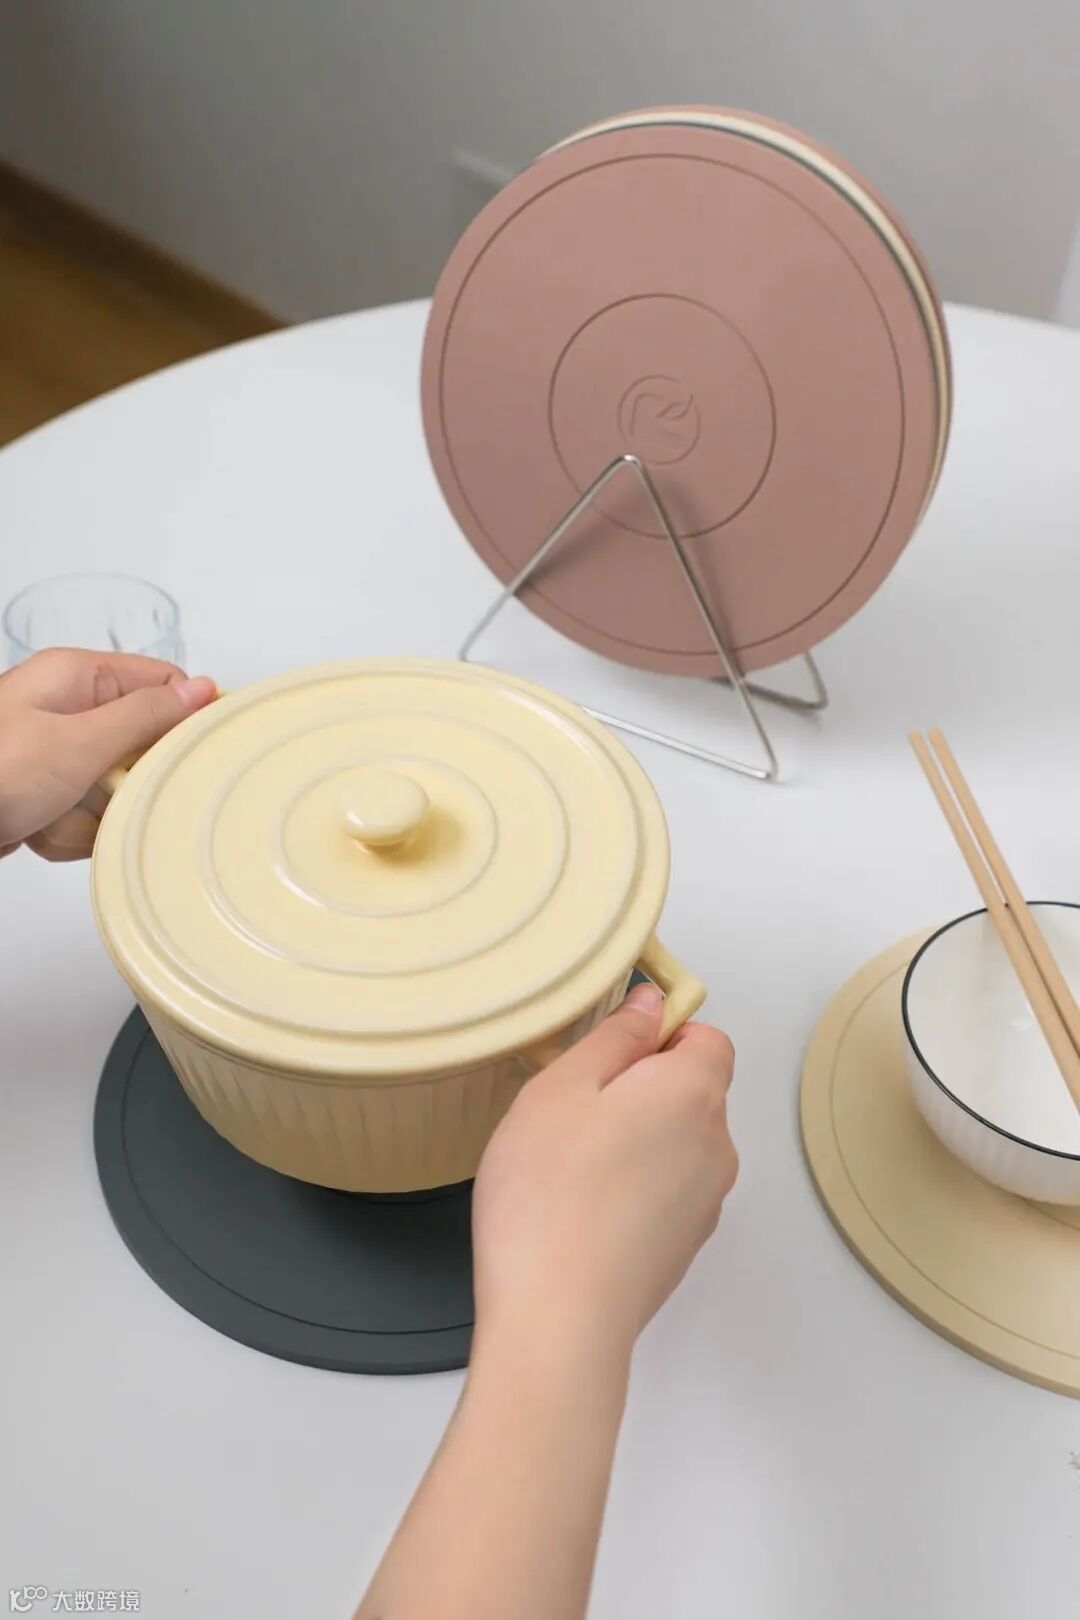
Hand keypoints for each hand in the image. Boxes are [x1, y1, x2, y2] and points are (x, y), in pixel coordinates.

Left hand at [0, 649, 215, 860]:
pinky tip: (36, 830)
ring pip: (115, 792)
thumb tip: (204, 688)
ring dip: (90, 816)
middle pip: (142, 748)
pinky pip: (86, 817)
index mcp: (78, 677)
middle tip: (100, 791)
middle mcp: (69, 710)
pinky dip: (67, 833)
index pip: (163, 684)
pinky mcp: (46, 794)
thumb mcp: (80, 742)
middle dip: (124, 785)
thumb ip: (148, 716)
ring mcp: (56, 755)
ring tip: (50, 813)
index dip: (183, 722)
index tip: (195, 757)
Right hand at [472, 983, 736, 1369]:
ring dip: (634, 1140)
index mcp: (694, 1094)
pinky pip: (666, 1191)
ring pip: (677, 1143)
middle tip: (571, 1111)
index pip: (707, 1037)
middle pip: (692, 1091)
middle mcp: (718, 1147)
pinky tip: (579, 1209)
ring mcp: (705, 1203)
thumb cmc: (549, 1197)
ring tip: (568, 1166)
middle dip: (639, 1089)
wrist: (558, 1322)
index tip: (608, 1051)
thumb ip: (616, 1035)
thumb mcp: (563, 1088)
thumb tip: (651, 1002)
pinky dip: (632, 1188)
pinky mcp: (684, 1247)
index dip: (661, 1034)